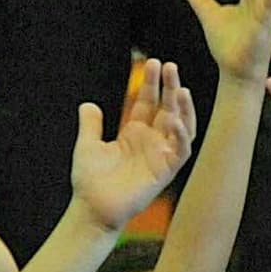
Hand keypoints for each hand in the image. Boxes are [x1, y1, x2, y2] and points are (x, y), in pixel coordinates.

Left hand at [69, 63, 199, 231]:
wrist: (92, 208)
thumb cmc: (90, 181)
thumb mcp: (87, 146)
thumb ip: (91, 125)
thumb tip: (88, 104)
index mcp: (134, 133)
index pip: (148, 102)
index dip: (152, 83)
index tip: (153, 63)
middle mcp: (151, 141)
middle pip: (167, 108)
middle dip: (170, 87)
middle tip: (170, 66)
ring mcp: (161, 155)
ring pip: (181, 126)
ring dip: (183, 108)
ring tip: (181, 89)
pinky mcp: (166, 171)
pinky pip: (180, 150)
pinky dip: (181, 135)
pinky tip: (174, 119)